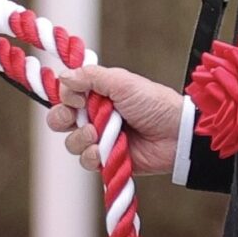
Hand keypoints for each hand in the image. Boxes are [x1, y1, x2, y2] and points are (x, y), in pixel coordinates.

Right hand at [45, 60, 184, 177]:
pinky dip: (91, 156)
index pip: (66, 95)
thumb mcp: (123, 82)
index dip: (66, 97)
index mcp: (98, 94)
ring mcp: (101, 138)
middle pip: (60, 119)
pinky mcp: (107, 159)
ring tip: (98, 135)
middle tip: (78, 118)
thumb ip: (91, 76)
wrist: (177, 135)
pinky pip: (85, 160)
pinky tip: (103, 151)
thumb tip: (62, 76)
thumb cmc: (154, 104)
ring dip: (81, 138)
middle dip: (62, 119)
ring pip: (71, 142)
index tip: (78, 98)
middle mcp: (96, 115)